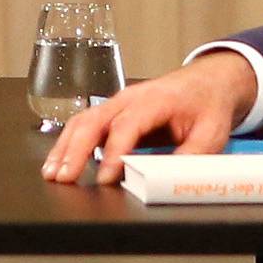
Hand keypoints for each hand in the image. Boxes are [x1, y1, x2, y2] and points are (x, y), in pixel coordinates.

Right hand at [42, 52, 256, 187]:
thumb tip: (165, 180)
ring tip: (52, 174)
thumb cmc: (207, 106)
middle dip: (74, 151)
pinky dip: (68, 144)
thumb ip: (189, 156)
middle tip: (64, 177)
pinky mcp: (111, 113)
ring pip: (82, 122)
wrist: (207, 83)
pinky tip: (59, 163)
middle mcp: (130, 98)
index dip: (113, 153)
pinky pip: (84, 126)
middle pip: (93, 121)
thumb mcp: (211, 134)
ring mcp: (117, 103)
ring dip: (64, 148)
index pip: (127, 126)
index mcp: (155, 100)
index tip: (105, 178)